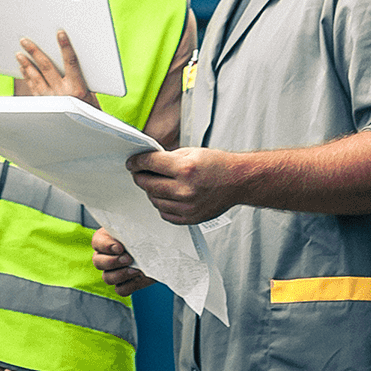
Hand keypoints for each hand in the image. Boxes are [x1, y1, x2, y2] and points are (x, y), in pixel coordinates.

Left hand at [15, 31, 97, 108]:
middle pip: (47, 67)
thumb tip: (70, 57)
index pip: (71, 62)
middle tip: (25, 41)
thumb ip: (80, 77)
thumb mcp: (91, 93)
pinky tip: (23, 68)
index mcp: (78, 88)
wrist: (83, 133)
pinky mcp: (44, 105)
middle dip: (35, 52)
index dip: (66, 47)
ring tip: (19, 53)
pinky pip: (33, 88)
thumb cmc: (90, 110)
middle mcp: (62, 93)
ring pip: (36, 78)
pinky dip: (27, 77)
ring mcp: (51, 99)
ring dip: (26, 64)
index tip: (60, 33)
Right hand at [92, 227, 152, 295]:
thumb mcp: (137, 227)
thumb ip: (130, 229)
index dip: (106, 247)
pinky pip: (121, 290)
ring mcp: (114, 272)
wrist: (161, 247)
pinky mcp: (125, 284)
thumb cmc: (145, 233)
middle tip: (128, 258)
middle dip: (113, 262)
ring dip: (121, 275)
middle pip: (98, 263)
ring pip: (107, 278)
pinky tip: (140, 276)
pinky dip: (130, 285)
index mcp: (105, 240)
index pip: (96, 243)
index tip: (120, 247)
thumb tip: (130, 229)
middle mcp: (105, 257)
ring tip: (136, 270)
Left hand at [127, 147, 242, 225]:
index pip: (149, 164)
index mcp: (185, 168)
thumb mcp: (191, 152)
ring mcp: (187, 206)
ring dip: (151, 191)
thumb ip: (167, 158)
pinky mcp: (190, 218)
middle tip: (139, 172)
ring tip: (156, 183)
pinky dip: (162, 204)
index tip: (132, 162)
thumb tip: (146, 162)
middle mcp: (185, 189)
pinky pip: (165, 214)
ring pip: (154, 200)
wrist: (238, 181)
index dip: (137, 162)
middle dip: (140, 176)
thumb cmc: (217, 165)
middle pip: (148, 184)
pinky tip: (167, 196)